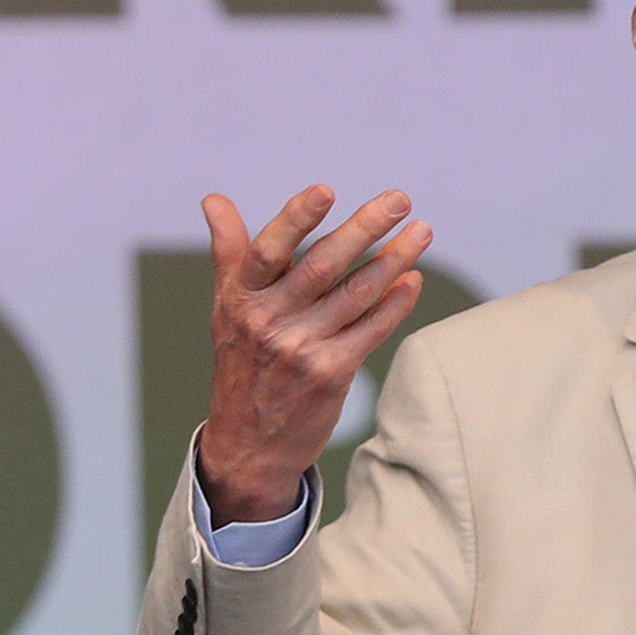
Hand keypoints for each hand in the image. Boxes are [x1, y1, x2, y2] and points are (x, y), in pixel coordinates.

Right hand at [197, 185, 430, 523]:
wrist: (250, 444)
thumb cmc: (242, 364)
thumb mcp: (226, 309)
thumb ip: (229, 253)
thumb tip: (213, 200)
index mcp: (241, 299)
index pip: (268, 250)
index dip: (296, 218)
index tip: (326, 190)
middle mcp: (269, 322)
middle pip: (323, 266)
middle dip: (365, 228)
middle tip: (400, 200)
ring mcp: (301, 349)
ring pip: (356, 294)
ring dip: (395, 259)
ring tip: (422, 231)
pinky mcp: (332, 374)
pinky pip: (372, 330)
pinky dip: (396, 303)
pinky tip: (413, 279)